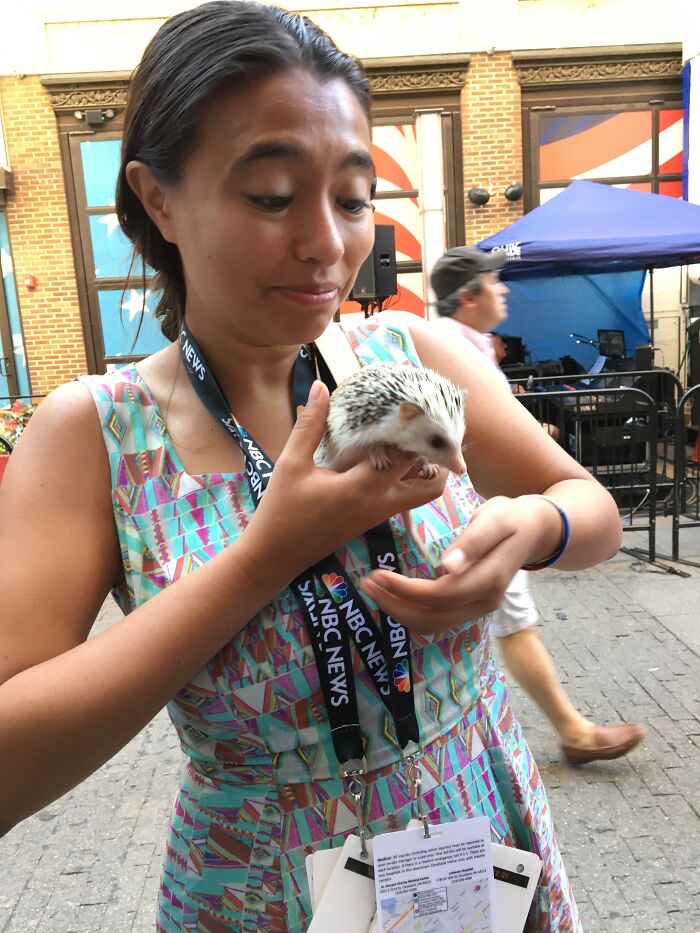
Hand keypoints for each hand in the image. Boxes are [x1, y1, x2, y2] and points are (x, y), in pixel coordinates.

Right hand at [243, 381, 447, 577]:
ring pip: (422, 494)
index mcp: (362, 487)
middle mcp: (380, 504)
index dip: (413, 431)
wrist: (275, 557)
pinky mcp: (372, 521)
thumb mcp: (291, 464)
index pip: (406, 456)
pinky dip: (407, 480)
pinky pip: (404, 499)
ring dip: (423, 470)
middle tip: (418, 425)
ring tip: (406, 441)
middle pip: (431, 482)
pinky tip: (387, 458)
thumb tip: (321, 387)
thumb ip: (309, 425)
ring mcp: (379, 516)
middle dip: (430, 453)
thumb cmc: (280, 510)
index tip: (411, 406)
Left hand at [358, 495, 560, 634]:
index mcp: (489, 579)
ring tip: (373, 590)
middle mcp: (484, 601)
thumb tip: (447, 567)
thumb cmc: (510, 518)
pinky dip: (411, 610)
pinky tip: (392, 595)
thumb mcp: (495, 518)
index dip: (406, 591)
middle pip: (433, 617)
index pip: (441, 595)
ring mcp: (479, 607)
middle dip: (395, 605)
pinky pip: (437, 618)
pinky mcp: (471, 606)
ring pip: (433, 624)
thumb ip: (473, 541)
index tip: (378, 575)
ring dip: (400, 611)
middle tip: (366, 584)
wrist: (533, 530)